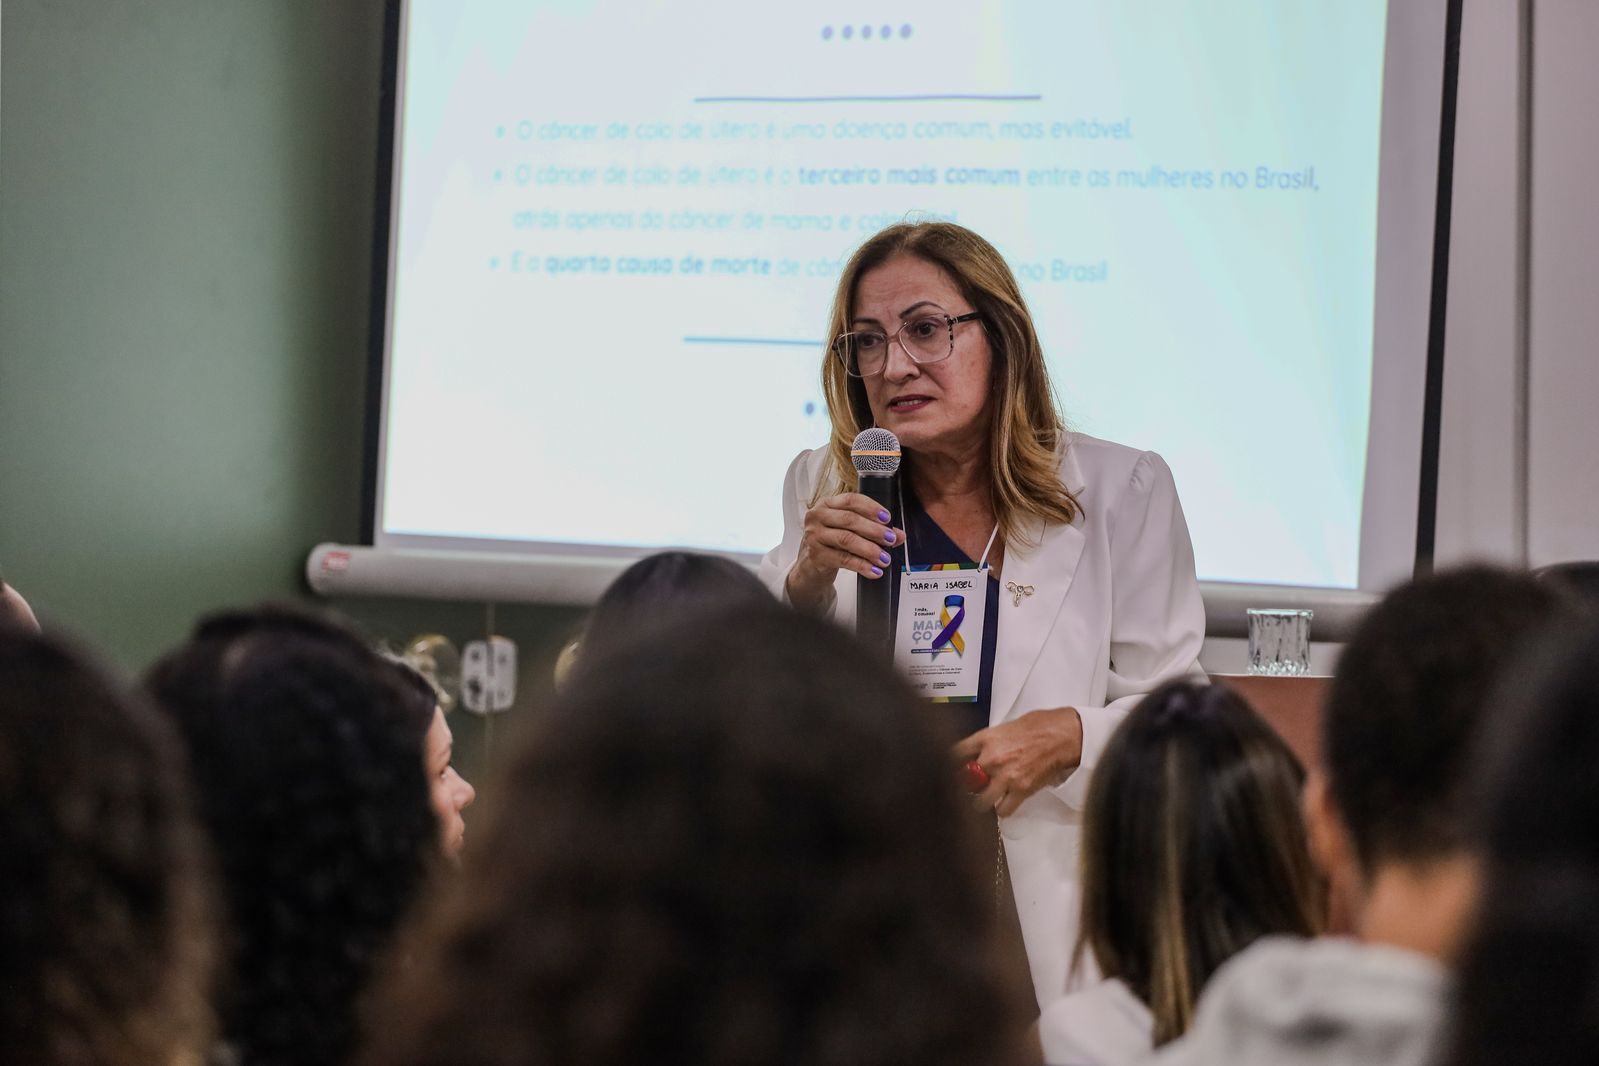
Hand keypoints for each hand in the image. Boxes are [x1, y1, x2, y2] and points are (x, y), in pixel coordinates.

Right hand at [784, 492, 904, 612]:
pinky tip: (874, 570)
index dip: (871, 508)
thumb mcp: (850, 532)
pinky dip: (862, 566)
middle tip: (891, 539)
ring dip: (870, 549)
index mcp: (827, 504)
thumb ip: (874, 530)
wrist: (810, 566)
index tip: (887, 518)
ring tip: (884, 558)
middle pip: (849, 519)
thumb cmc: (831, 543)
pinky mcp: (816, 555)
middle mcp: (818, 516)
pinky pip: (843, 559)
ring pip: (846, 539)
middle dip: (874, 530)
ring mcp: (814, 536)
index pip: (851, 500)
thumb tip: (899, 535)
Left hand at [954, 707, 1083, 816]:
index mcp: (985, 738)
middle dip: (968, 786)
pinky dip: (1003, 809)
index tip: (951, 771)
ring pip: (981, 801)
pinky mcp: (1020, 790)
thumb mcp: (1005, 726)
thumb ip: (988, 742)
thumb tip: (977, 754)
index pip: (955, 754)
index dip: (951, 765)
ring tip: (987, 799)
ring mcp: (1005, 776)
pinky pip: (1003, 810)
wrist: (1062, 735)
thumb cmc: (1039, 726)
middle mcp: (992, 758)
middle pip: (965, 782)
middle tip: (973, 787)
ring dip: (983, 801)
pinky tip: (1004, 803)